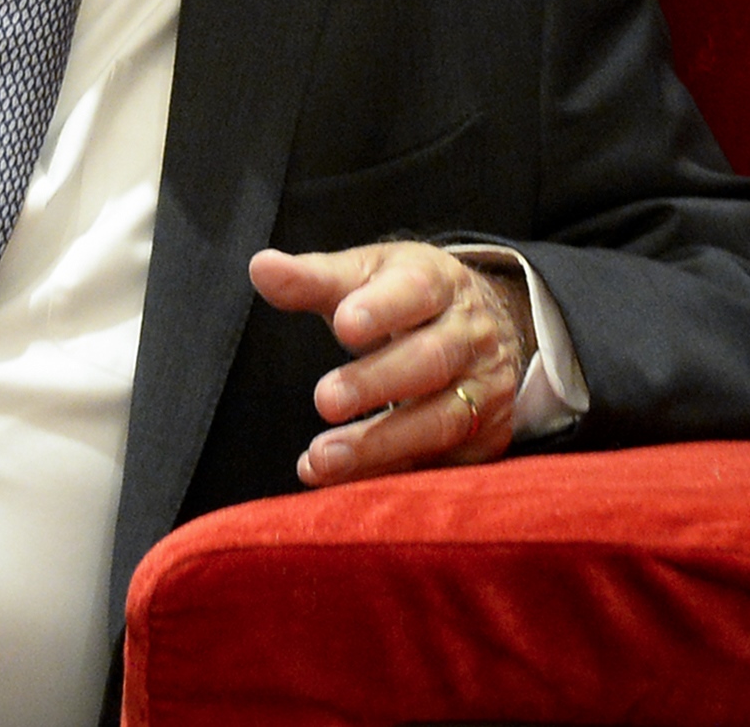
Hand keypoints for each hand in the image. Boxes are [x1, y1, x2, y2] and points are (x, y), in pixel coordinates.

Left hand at [248, 242, 533, 486]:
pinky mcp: (488, 436)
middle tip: (325, 401)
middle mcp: (471, 335)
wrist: (483, 326)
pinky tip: (343, 482)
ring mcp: (486, 388)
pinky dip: (390, 474)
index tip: (343, 323)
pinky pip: (442, 462)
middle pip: (431, 359)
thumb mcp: (365, 275)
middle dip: (377, 383)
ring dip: (380, 445)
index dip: (382, 308)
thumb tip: (261, 267)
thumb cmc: (404, 297)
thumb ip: (313, 278)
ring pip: (441, 420)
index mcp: (438, 283)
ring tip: (321, 458)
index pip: (415, 291)